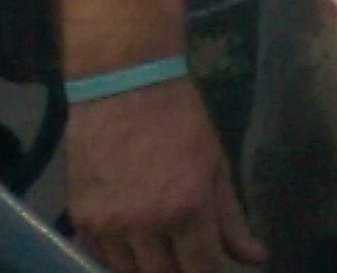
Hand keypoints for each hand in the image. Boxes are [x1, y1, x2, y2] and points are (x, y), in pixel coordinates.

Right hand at [66, 81, 264, 271]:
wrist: (122, 82)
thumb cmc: (178, 116)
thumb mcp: (215, 162)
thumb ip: (232, 217)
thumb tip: (255, 258)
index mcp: (187, 208)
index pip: (204, 270)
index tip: (218, 270)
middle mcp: (146, 225)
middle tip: (189, 258)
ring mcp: (109, 225)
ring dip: (148, 269)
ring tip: (161, 253)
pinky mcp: (81, 218)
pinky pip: (98, 257)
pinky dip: (116, 259)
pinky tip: (130, 245)